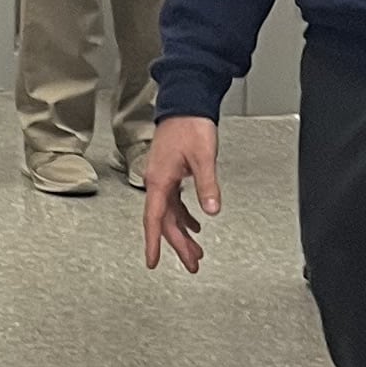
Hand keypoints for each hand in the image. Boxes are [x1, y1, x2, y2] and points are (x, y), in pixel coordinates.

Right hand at [140, 114, 219, 274]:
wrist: (186, 102)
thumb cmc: (190, 125)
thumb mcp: (203, 157)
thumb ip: (207, 186)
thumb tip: (212, 210)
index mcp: (160, 180)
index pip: (154, 219)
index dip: (154, 243)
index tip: (153, 262)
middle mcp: (157, 181)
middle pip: (165, 222)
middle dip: (178, 245)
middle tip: (192, 263)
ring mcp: (163, 177)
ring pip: (171, 214)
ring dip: (183, 233)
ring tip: (196, 251)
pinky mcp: (170, 172)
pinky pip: (175, 202)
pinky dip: (185, 216)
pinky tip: (195, 223)